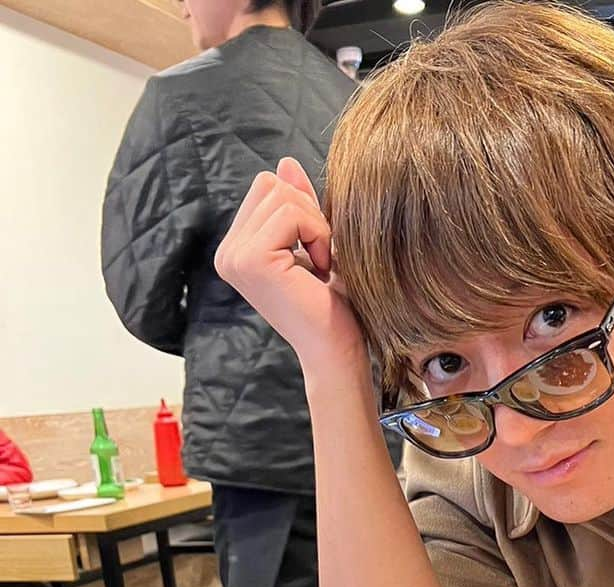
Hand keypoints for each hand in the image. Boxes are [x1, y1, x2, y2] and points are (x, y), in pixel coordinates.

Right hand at [215, 157, 363, 368]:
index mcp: (237, 249)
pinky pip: (291, 214)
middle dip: (308, 214)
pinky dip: (318, 236)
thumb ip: (297, 204)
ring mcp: (235, 257)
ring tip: (321, 266)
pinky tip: (321, 270)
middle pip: (270, 184)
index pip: (267, 187)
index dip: (304, 210)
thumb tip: (285, 162)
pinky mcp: (251, 260)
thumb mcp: (315, 243)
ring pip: (281, 194)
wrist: (337, 350)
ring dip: (316, 227)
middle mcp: (228, 253)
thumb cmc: (333, 304)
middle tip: (322, 259)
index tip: (318, 253)